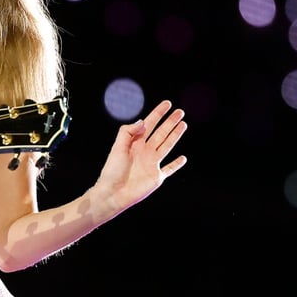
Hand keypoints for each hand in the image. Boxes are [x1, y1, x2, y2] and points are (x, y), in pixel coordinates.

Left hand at [92, 100, 187, 215]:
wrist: (113, 193)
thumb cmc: (112, 170)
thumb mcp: (118, 147)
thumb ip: (128, 132)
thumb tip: (143, 121)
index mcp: (135, 143)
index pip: (149, 124)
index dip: (158, 113)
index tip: (168, 104)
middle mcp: (145, 151)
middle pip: (161, 133)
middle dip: (170, 122)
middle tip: (180, 112)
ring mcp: (152, 164)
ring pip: (167, 146)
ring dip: (175, 135)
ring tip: (183, 124)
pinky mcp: (156, 177)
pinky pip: (169, 169)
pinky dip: (176, 164)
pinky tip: (183, 158)